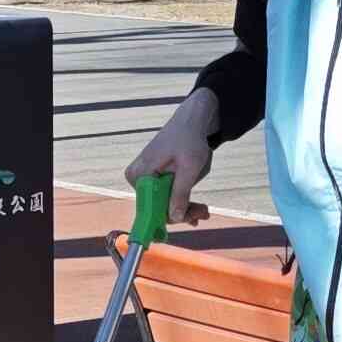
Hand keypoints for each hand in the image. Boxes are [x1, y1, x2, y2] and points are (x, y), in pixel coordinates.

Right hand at [125, 89, 218, 223]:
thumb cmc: (189, 139)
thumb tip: (174, 217)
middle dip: (182, 212)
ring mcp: (145, 178)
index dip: (171, 217)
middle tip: (204, 213)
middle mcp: (137, 178)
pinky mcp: (154, 178)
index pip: (151, 208)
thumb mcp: (189, 167)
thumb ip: (180, 192)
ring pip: (163, 203)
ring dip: (184, 208)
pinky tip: (196, 207)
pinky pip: (165, 195)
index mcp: (140, 174)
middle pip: (158, 207)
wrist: (190, 121)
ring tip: (204, 210)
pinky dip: (181, 201)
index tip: (191, 220)